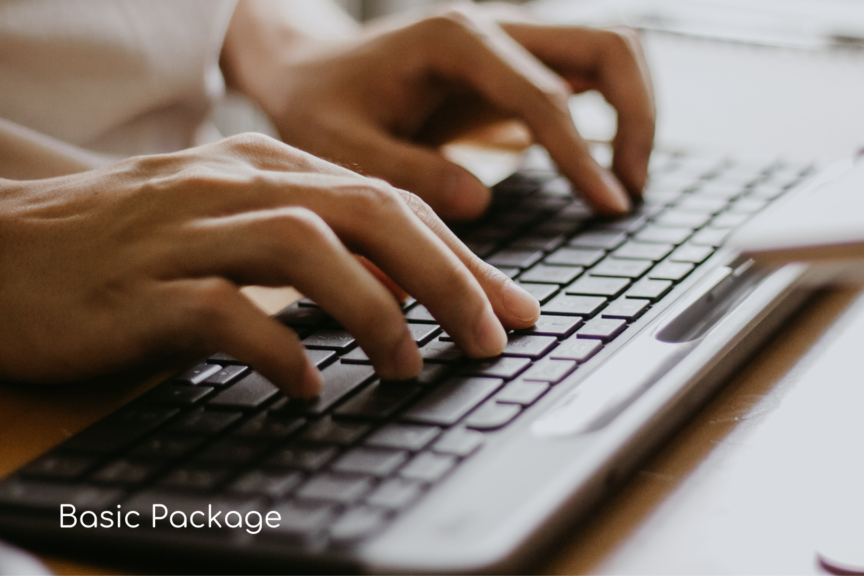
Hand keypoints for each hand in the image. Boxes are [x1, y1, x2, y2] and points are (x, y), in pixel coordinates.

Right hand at [0, 134, 539, 396]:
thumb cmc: (125, 244)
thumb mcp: (231, 224)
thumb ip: (311, 245)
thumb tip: (400, 290)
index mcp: (265, 168)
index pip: (389, 200)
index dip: (462, 256)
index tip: (511, 308)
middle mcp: (234, 185)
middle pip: (369, 211)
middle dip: (448, 276)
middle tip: (493, 338)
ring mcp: (184, 231)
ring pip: (306, 247)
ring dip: (375, 310)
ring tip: (409, 365)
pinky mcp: (137, 289)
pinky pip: (222, 312)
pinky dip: (277, 351)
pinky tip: (305, 389)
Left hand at [221, 1, 655, 219]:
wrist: (313, 71)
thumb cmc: (322, 107)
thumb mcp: (341, 145)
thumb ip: (407, 171)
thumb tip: (481, 201)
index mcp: (456, 41)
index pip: (545, 94)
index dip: (582, 155)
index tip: (608, 206)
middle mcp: (497, 28)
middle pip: (611, 45)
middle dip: (638, 117)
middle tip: (628, 191)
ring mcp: (516, 42)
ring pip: (614, 51)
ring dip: (638, 112)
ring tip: (624, 184)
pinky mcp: (522, 66)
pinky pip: (592, 75)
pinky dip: (616, 115)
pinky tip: (602, 170)